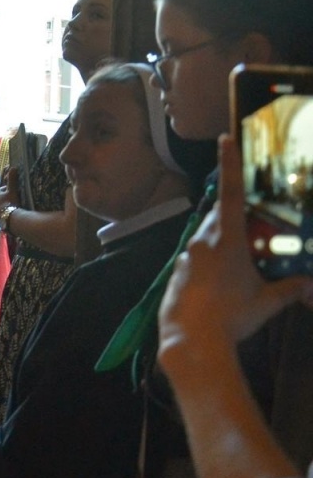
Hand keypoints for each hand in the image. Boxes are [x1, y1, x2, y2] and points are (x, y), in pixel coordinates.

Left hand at [0, 167, 20, 218]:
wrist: (10, 219)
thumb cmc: (10, 202)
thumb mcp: (12, 190)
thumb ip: (12, 179)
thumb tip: (12, 168)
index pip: (3, 188)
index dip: (9, 187)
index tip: (14, 188)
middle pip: (2, 196)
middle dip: (7, 195)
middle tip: (15, 196)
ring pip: (2, 204)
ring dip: (7, 203)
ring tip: (14, 204)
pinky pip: (3, 211)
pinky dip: (7, 209)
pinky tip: (11, 211)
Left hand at [158, 135, 312, 367]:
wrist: (190, 339)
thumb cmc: (231, 316)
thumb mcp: (267, 302)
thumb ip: (290, 288)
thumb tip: (310, 285)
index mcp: (225, 240)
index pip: (231, 193)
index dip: (230, 164)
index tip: (225, 138)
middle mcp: (201, 242)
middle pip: (219, 216)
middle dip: (236, 215)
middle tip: (254, 224)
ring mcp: (186, 257)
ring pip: (206, 237)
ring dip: (223, 239)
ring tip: (242, 256)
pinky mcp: (177, 273)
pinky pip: (196, 257)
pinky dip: (210, 259)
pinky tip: (221, 280)